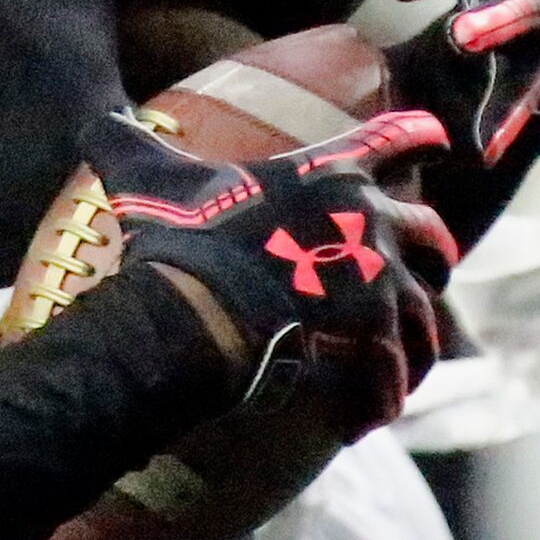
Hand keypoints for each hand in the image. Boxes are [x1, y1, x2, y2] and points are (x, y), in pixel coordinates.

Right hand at [80, 107, 457, 433]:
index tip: (444, 142)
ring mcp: (377, 276)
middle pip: (430, 233)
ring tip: (401, 370)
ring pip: (423, 313)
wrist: (198, 306)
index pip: (395, 138)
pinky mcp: (374, 332)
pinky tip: (364, 420)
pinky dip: (382, 397)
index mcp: (328, 173)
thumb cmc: (176, 239)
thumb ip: (124, 140)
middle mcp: (367, 218)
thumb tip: (95, 119)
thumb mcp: (144, 177)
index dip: (420, 135)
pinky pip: (394, 370)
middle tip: (435, 271)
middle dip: (435, 253)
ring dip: (415, 341)